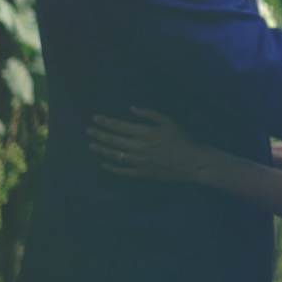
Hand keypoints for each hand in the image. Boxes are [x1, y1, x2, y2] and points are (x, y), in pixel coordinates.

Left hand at [90, 106, 209, 183]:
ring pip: (114, 155)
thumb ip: (149, 114)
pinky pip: (122, 171)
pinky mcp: (141, 173)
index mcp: (145, 132)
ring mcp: (138, 162)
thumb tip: (132, 108)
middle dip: (99, 134)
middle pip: (113, 140)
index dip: (106, 122)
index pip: (119, 126)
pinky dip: (112, 168)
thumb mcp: (169, 121)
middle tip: (89, 131)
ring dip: (102, 149)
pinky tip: (104, 164)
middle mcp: (138, 147)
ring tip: (92, 145)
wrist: (192, 162)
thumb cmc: (182, 139)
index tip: (96, 118)